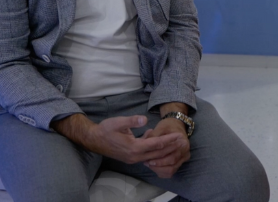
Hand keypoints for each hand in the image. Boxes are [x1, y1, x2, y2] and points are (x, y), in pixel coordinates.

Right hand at [52, 114, 181, 164]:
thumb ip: (132, 121)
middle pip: (158, 153)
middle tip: (183, 141)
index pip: (156, 144)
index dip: (168, 140)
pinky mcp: (131, 157)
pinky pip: (147, 155)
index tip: (179, 136)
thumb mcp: (118, 122)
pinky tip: (159, 142)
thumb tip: (144, 119)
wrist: (94, 140)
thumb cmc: (105, 130)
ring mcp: (133, 158)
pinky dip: (155, 150)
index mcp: (134, 148)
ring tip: (175, 143)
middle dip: (171, 147)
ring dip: (165, 150)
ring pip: (153, 156)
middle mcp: (135, 156)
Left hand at [141, 116, 190, 177]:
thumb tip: (144, 145)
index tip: (147, 159)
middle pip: (171, 164)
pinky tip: (154, 167)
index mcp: (182, 143)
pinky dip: (162, 172)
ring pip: (171, 170)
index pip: (171, 156)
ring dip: (159, 169)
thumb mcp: (160, 128)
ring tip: (149, 164)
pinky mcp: (180, 162)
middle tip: (146, 162)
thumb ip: (153, 137)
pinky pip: (170, 172)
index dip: (159, 160)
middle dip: (158, 165)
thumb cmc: (167, 126)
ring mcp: (183, 158)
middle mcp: (185, 152)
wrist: (175, 125)